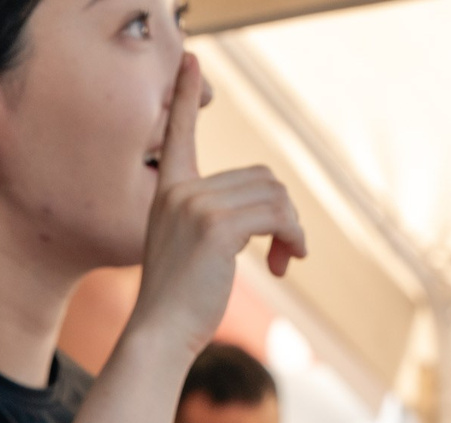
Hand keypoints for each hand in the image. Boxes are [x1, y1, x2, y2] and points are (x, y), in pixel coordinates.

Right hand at [124, 52, 305, 362]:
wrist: (158, 335)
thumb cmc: (178, 302)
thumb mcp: (190, 249)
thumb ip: (218, 217)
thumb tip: (275, 212)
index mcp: (168, 192)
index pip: (179, 135)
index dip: (184, 96)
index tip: (190, 60)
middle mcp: (179, 190)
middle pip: (261, 177)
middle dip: (282, 214)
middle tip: (283, 253)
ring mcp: (196, 205)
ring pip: (274, 195)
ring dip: (291, 228)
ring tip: (285, 259)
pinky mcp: (216, 226)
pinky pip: (276, 215)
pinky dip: (293, 237)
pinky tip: (287, 261)